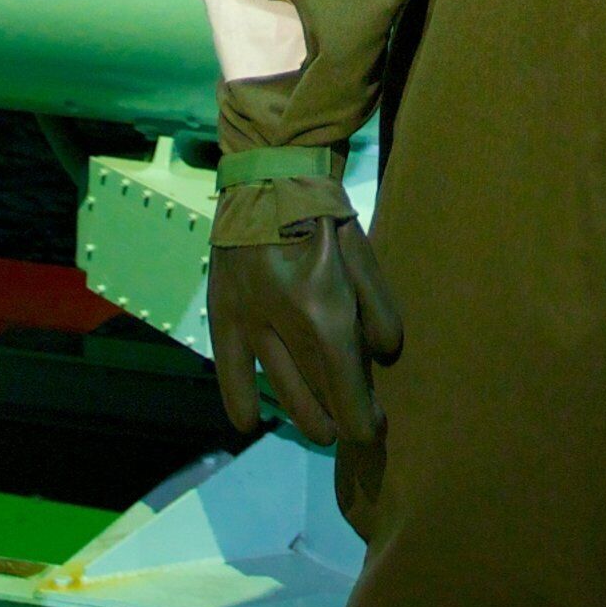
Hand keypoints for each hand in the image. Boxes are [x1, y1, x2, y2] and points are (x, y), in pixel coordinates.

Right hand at [207, 214, 404, 446]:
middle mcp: (282, 321)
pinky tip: (249, 423)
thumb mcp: (363, 255)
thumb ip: (379, 309)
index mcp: (322, 306)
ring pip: (277, 384)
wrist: (268, 174)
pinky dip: (239, 397)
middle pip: (314, 389)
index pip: (344, 383)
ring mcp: (248, 317)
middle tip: (351, 427)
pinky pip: (229, 367)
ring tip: (320, 430)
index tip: (372, 432)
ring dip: (302, 413)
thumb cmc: (324, 213)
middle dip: (337, 416)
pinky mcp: (222, 310)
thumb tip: (383, 355)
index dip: (360, 417)